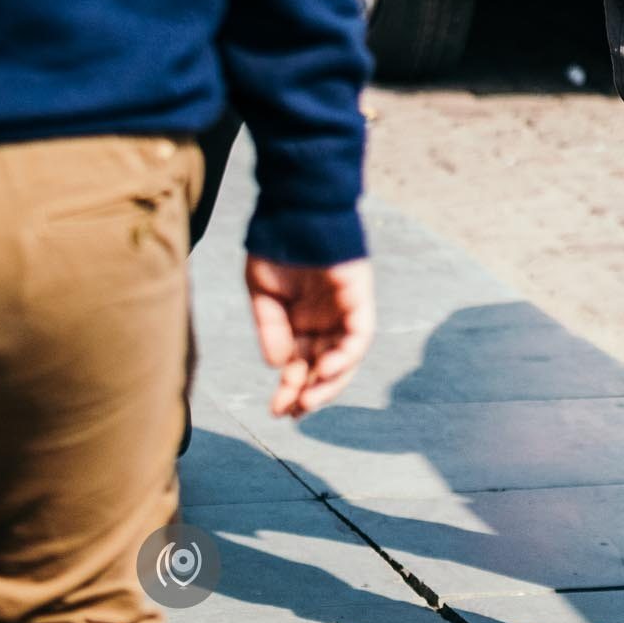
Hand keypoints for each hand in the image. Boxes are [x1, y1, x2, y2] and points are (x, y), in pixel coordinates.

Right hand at [245, 255, 374, 417]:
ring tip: (308, 401)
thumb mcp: (264, 294)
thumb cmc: (277, 246)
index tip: (277, 410)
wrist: (292, 208)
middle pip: (325, 365)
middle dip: (310, 392)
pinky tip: (325, 369)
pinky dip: (346, 353)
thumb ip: (272, 329)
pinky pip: (360, 332)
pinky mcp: (359, 294)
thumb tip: (279, 364)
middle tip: (292, 414)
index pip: (302, 363)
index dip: (291, 388)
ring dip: (330, 381)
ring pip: (346, 355)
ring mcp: (344, 307)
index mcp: (302, 320)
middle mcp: (326, 317)